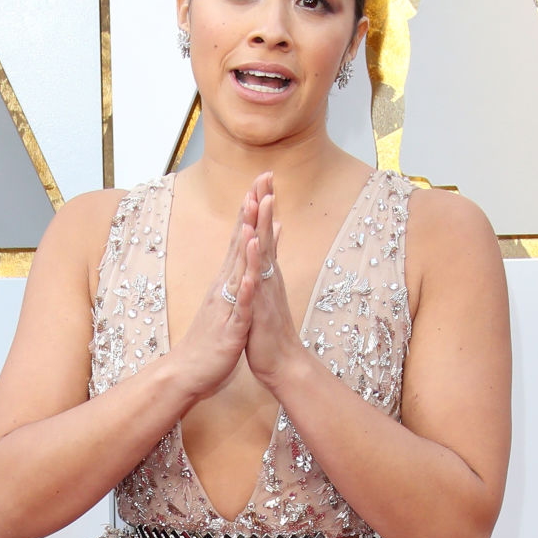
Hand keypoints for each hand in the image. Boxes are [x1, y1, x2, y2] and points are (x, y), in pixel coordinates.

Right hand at [173, 192, 260, 399]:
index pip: (239, 238)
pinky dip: (244, 290)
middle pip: (238, 242)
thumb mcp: (228, 303)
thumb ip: (236, 278)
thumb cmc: (209, 339)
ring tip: (254, 216)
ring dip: (245, 243)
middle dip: (250, 211)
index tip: (260, 182)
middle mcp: (223, 286)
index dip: (250, 209)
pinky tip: (250, 274)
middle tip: (259, 180)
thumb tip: (246, 256)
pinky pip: (239, 308)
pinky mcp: (230, 329)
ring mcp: (226, 306)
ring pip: (238, 269)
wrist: (187, 372)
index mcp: (225, 281)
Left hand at [243, 173, 302, 382]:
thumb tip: (274, 246)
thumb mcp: (268, 293)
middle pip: (266, 232)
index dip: (262, 205)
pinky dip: (257, 261)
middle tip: (266, 174)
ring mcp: (265, 289)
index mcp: (266, 272)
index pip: (263, 231)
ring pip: (264, 252)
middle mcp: (268, 275)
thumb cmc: (270, 329)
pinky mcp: (260, 306)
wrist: (282, 362)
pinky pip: (257, 280)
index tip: (262, 177)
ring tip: (263, 199)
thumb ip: (271, 267)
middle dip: (265, 203)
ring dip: (263, 225)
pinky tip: (255, 244)